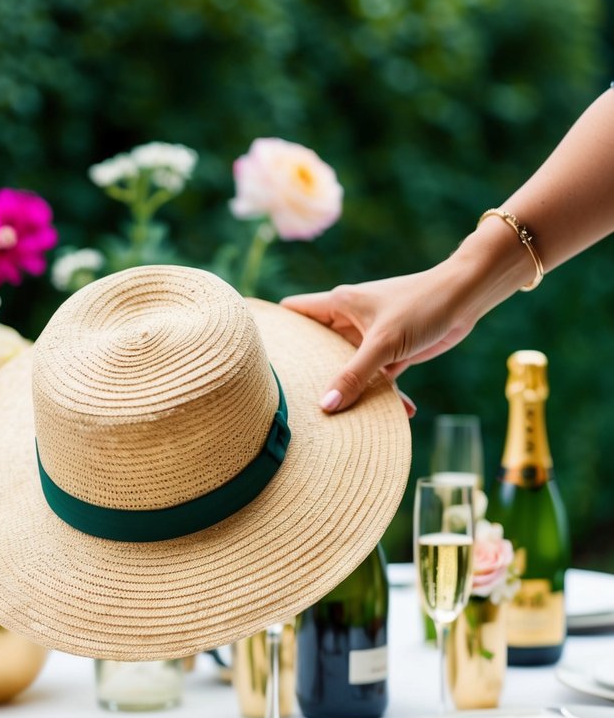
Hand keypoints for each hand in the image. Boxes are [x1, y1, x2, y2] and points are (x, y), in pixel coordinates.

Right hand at [281, 267, 477, 412]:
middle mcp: (349, 321)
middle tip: (288, 402)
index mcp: (338, 305)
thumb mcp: (384, 343)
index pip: (293, 312)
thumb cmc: (422, 306)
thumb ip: (355, 375)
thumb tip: (326, 406)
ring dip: (347, 389)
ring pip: (347, 368)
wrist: (465, 298)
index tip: (251, 353)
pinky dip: (384, 395)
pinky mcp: (391, 352)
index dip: (274, 328)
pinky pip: (378, 378)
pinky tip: (398, 414)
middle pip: (317, 348)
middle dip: (309, 373)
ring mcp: (369, 338)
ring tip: (334, 420)